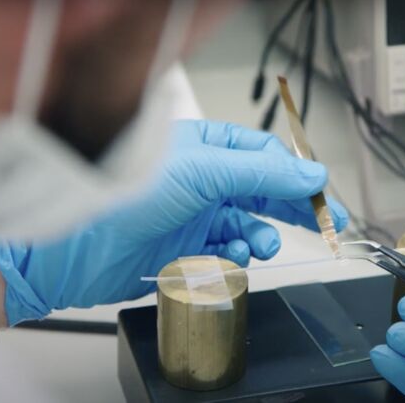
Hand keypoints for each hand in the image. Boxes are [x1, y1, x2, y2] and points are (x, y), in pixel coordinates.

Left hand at [0, 120, 347, 324]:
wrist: (78, 244)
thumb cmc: (130, 190)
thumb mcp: (204, 169)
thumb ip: (262, 172)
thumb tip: (312, 173)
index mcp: (207, 148)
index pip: (266, 157)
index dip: (296, 175)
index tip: (321, 193)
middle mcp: (203, 180)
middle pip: (263, 192)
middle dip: (293, 209)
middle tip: (327, 225)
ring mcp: (195, 216)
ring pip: (248, 225)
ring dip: (262, 236)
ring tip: (263, 244)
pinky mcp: (186, 250)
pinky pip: (226, 253)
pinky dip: (234, 257)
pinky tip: (231, 255)